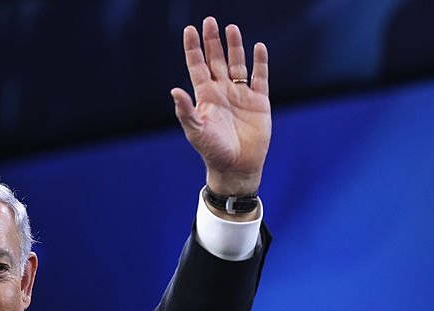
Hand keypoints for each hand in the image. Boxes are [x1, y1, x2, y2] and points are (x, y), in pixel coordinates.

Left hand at [171, 17, 270, 196]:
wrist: (236, 166)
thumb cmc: (213, 151)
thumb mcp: (196, 131)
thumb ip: (185, 111)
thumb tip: (174, 91)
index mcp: (205, 96)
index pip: (197, 66)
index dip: (193, 49)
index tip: (189, 30)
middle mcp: (222, 92)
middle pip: (216, 60)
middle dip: (212, 41)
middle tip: (210, 21)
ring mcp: (240, 95)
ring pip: (238, 64)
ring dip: (235, 47)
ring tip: (231, 29)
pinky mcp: (259, 101)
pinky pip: (260, 77)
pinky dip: (260, 63)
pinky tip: (258, 48)